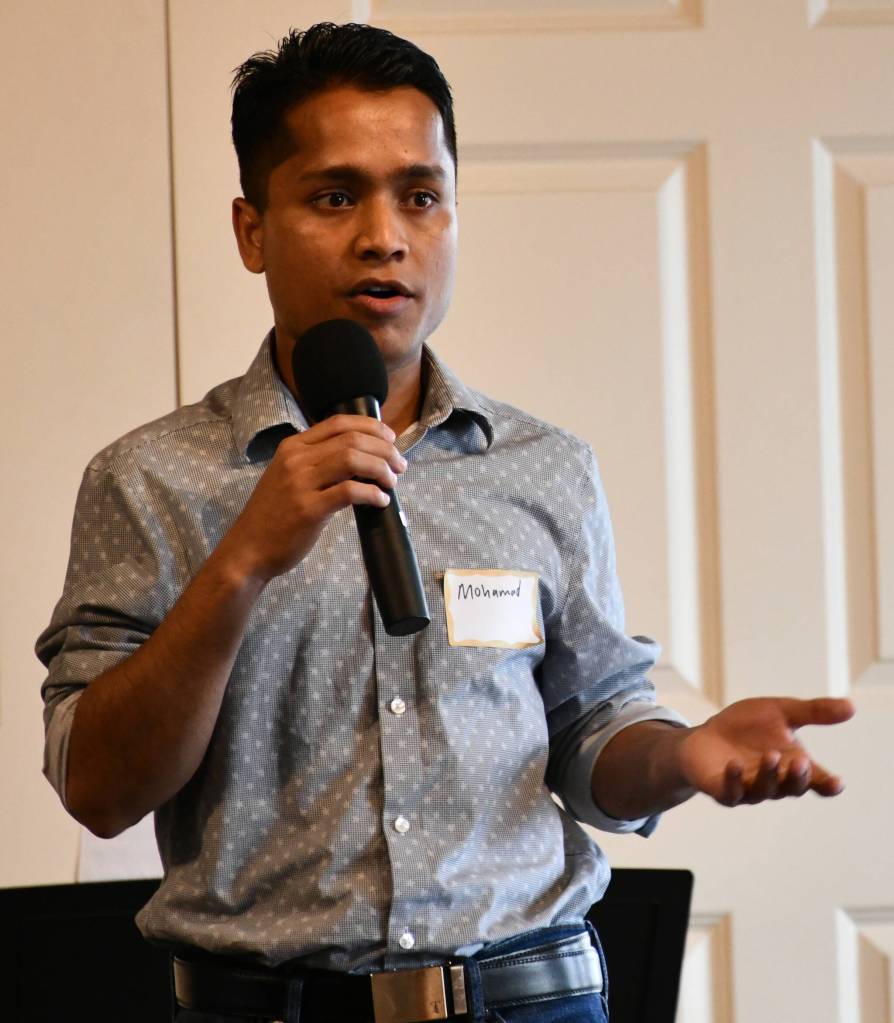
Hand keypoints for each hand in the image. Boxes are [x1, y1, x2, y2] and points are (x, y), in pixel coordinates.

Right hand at [218, 415, 406, 583]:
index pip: (339, 423)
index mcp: (293, 447)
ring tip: (392, 482)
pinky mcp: (308, 509)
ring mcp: (301, 483)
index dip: (371, 427)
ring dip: (381, 469)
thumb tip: (361, 459)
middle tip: (400, 465)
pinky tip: (381, 501)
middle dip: (385, 450)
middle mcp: (296, 459)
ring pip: (353, 460)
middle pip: (352, 440)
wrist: (248, 549)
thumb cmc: (274, 516)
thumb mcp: (289, 477)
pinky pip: (350, 492)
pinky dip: (372, 494)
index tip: (390, 438)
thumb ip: (317, 463)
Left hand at [678, 697, 853, 805]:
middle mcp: (774, 783)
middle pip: (792, 787)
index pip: (817, 781)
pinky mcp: (722, 790)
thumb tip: (852, 707)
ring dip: (769, 775)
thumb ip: (813, 712)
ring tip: (771, 756)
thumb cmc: (747, 727)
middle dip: (797, 776)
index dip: (827, 784)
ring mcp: (748, 789)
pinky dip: (734, 780)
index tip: (836, 782)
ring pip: (764, 789)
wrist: (706, 736)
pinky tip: (734, 766)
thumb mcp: (781, 712)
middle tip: (800, 762)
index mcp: (793, 767)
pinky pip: (730, 792)